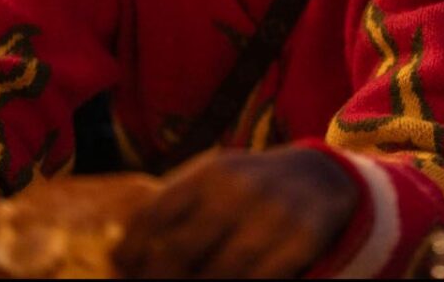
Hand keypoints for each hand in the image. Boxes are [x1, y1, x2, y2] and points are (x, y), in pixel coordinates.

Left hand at [114, 145, 358, 277]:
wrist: (322, 177)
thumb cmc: (252, 186)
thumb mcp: (214, 178)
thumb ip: (174, 204)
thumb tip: (121, 256)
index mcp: (210, 172)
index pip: (154, 215)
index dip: (131, 251)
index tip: (124, 270)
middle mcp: (239, 190)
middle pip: (178, 252)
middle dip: (157, 279)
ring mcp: (273, 215)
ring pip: (217, 274)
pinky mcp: (301, 240)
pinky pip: (257, 281)